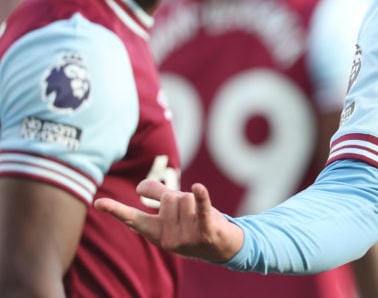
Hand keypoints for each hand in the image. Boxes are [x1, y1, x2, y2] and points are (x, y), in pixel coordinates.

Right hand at [94, 179, 243, 262]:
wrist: (222, 246)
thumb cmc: (193, 224)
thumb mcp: (173, 212)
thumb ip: (157, 196)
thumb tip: (139, 188)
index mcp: (155, 233)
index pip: (133, 218)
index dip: (115, 210)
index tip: (98, 202)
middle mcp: (167, 239)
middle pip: (170, 198)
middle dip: (182, 198)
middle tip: (190, 213)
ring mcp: (187, 238)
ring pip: (186, 198)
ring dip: (196, 200)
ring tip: (200, 217)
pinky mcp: (206, 232)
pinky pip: (201, 209)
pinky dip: (201, 197)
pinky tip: (198, 188)